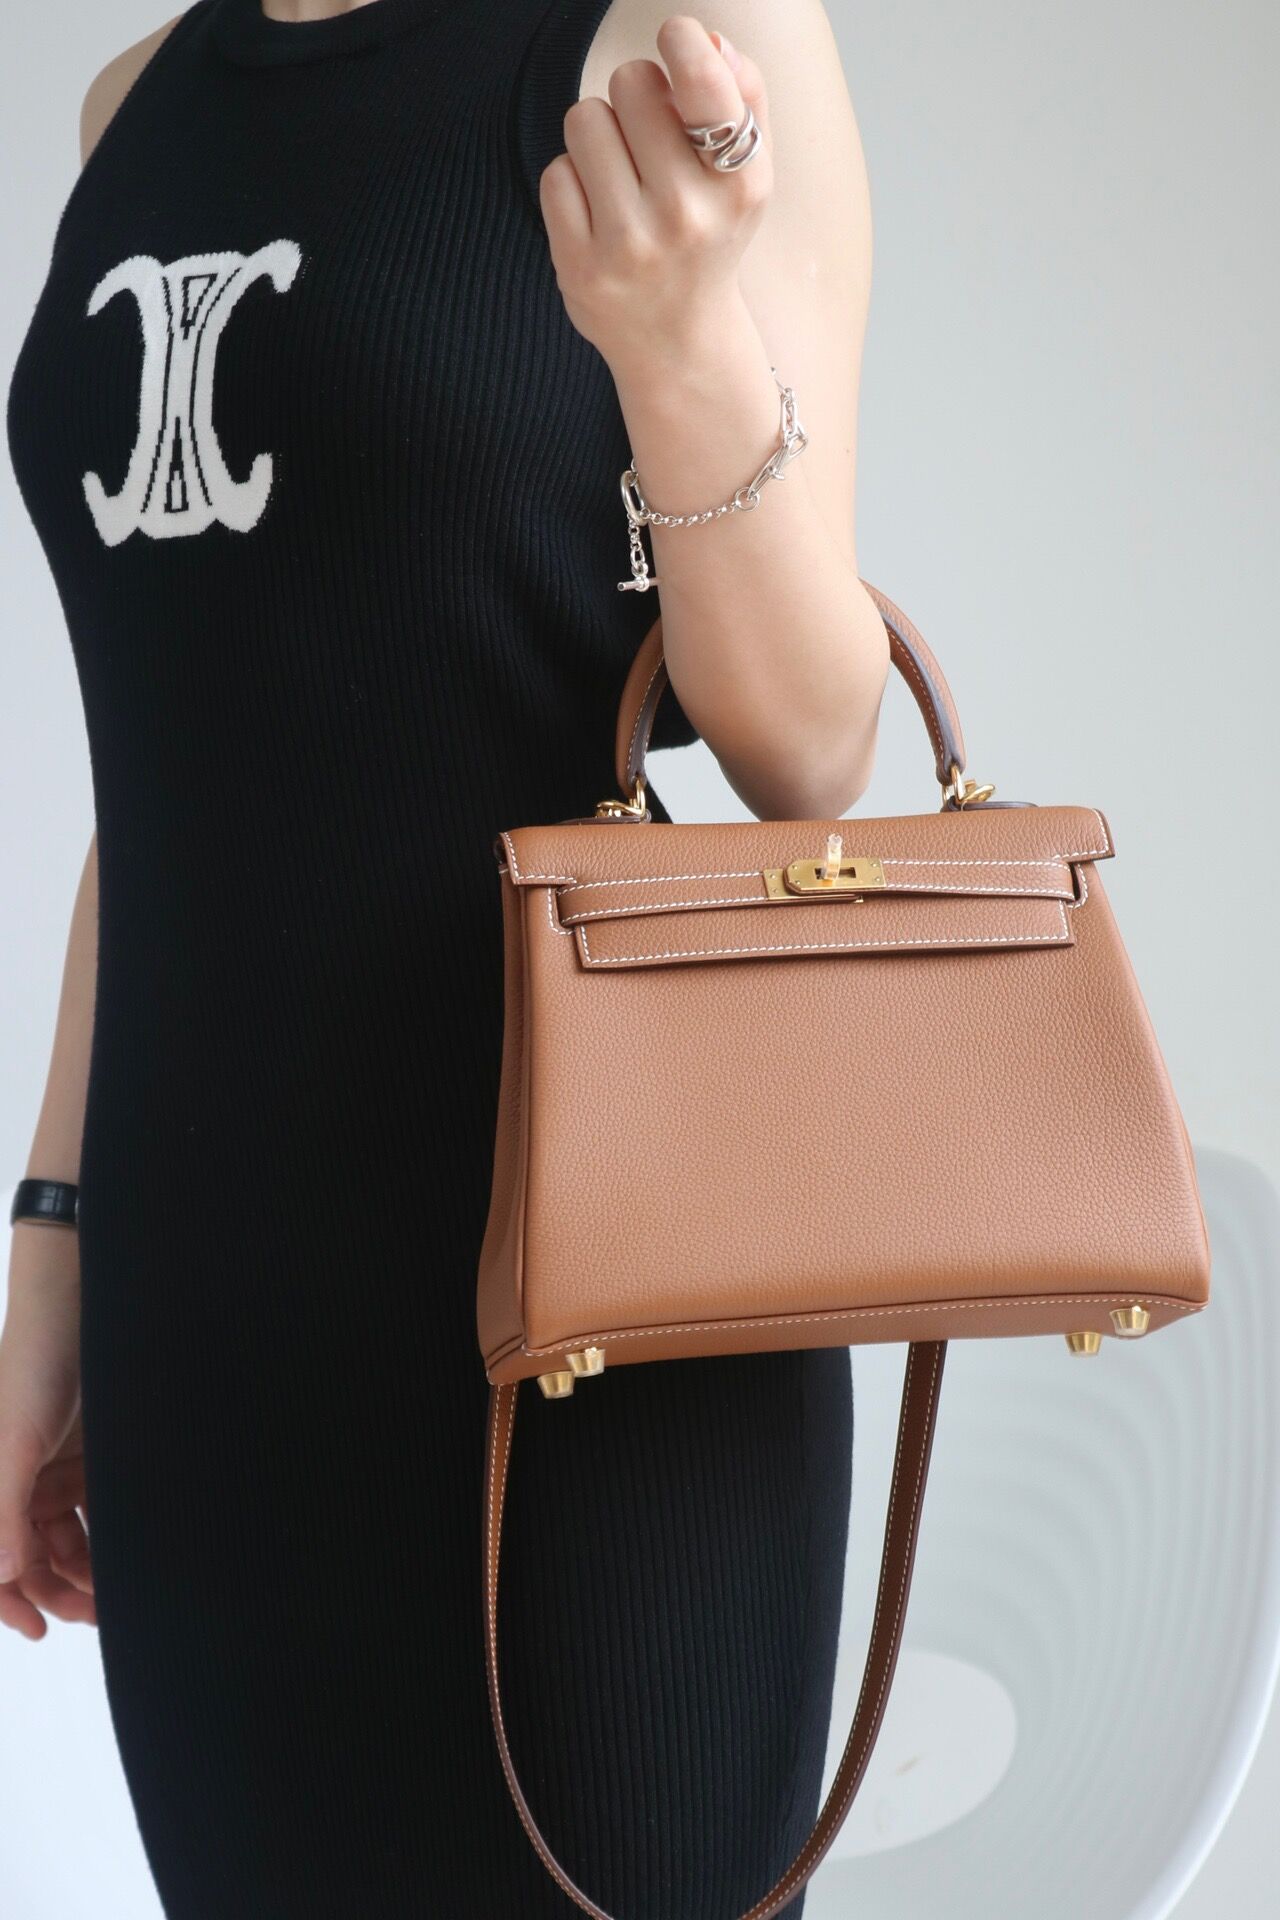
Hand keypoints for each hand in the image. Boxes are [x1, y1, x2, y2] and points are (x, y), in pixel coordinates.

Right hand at [0, 1227, 95, 1639]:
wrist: (79, 1304)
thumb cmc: (33, 1367)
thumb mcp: (13, 1444)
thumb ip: (3, 1512)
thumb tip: (1, 1577)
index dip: (8, 1601)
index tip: (41, 1630)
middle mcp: (12, 1481)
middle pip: (29, 1557)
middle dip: (57, 1590)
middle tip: (97, 1613)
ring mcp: (49, 1468)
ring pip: (64, 1538)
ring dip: (85, 1568)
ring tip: (115, 1591)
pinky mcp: (85, 1453)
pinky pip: (91, 1508)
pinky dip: (105, 1533)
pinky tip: (126, 1550)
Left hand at [540, 15, 772, 369]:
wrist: (677, 343)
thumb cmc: (710, 239)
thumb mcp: (747, 177)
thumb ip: (743, 99)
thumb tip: (710, 41)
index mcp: (738, 186)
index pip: (703, 82)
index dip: (682, 42)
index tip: (675, 42)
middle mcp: (686, 216)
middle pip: (631, 83)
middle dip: (634, 96)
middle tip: (646, 140)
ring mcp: (629, 246)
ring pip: (585, 119)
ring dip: (597, 135)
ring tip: (621, 178)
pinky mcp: (580, 267)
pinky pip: (555, 173)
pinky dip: (572, 184)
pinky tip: (597, 215)